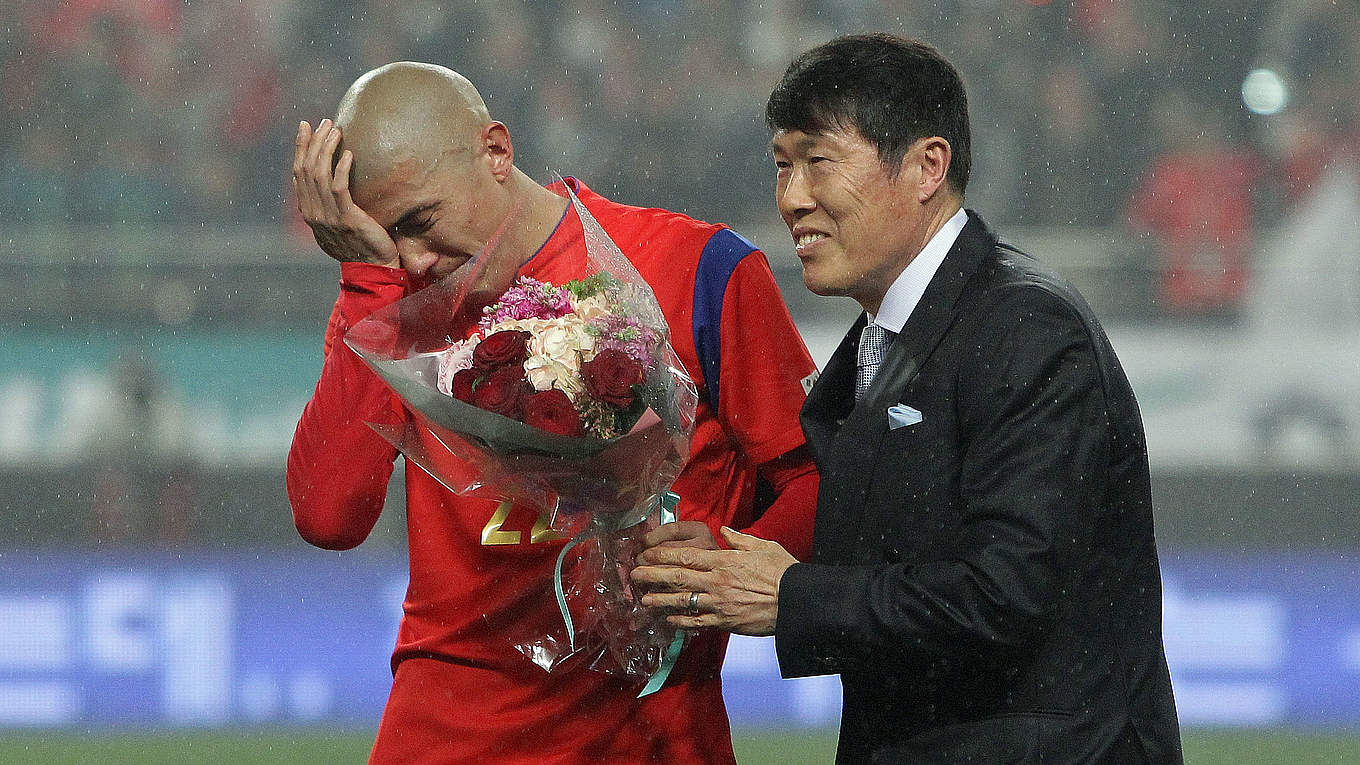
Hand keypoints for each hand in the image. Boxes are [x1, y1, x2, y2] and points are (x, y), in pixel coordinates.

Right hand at [292, 119, 398, 266]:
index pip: (298, 172)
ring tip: (336, 130)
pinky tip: (349, 153)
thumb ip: (328, 203)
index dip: (301, 147)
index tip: (306, 126)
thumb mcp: (336, 222)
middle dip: (314, 141)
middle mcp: (313, 213)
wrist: (372, 269)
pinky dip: (342, 168)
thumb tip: (326, 179)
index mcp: (308, 211)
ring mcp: (328, 217)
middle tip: (325, 122)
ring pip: (320, 174)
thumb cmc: (359, 244)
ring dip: (327, 149)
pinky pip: (339, 188)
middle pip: (307, 168)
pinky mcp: (347, 219)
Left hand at [632, 527, 796, 635]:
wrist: (796, 602)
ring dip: (660, 600)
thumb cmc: (782, 572)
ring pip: (682, 602)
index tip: (647, 553)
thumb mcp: (763, 546)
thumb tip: (725, 531)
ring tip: (643, 600)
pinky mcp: (725, 622)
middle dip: (653, 575)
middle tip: (634, 574)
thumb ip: (740, 539)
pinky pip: (697, 622)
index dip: (662, 555)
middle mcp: (717, 581)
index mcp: (724, 561)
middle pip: (678, 577)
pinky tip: (668, 620)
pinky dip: (681, 621)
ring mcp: (719, 604)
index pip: (686, 555)